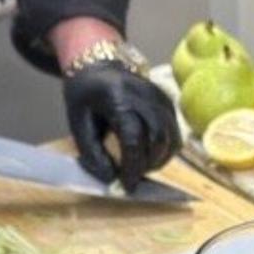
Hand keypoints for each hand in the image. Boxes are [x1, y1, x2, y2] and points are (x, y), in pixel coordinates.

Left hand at [62, 64, 177, 190]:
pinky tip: (151, 156)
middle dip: (147, 165)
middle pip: (157, 138)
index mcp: (118, 98)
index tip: (126, 185)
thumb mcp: (78, 124)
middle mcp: (144, 94)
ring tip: (142, 168)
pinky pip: (176, 133)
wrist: (97, 68)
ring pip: (171, 137)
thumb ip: (92, 154)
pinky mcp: (168, 102)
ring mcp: (160, 96)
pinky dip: (166, 151)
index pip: (133, 138)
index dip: (132, 166)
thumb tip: (111, 180)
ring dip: (159, 160)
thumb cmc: (85, 96)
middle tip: (133, 177)